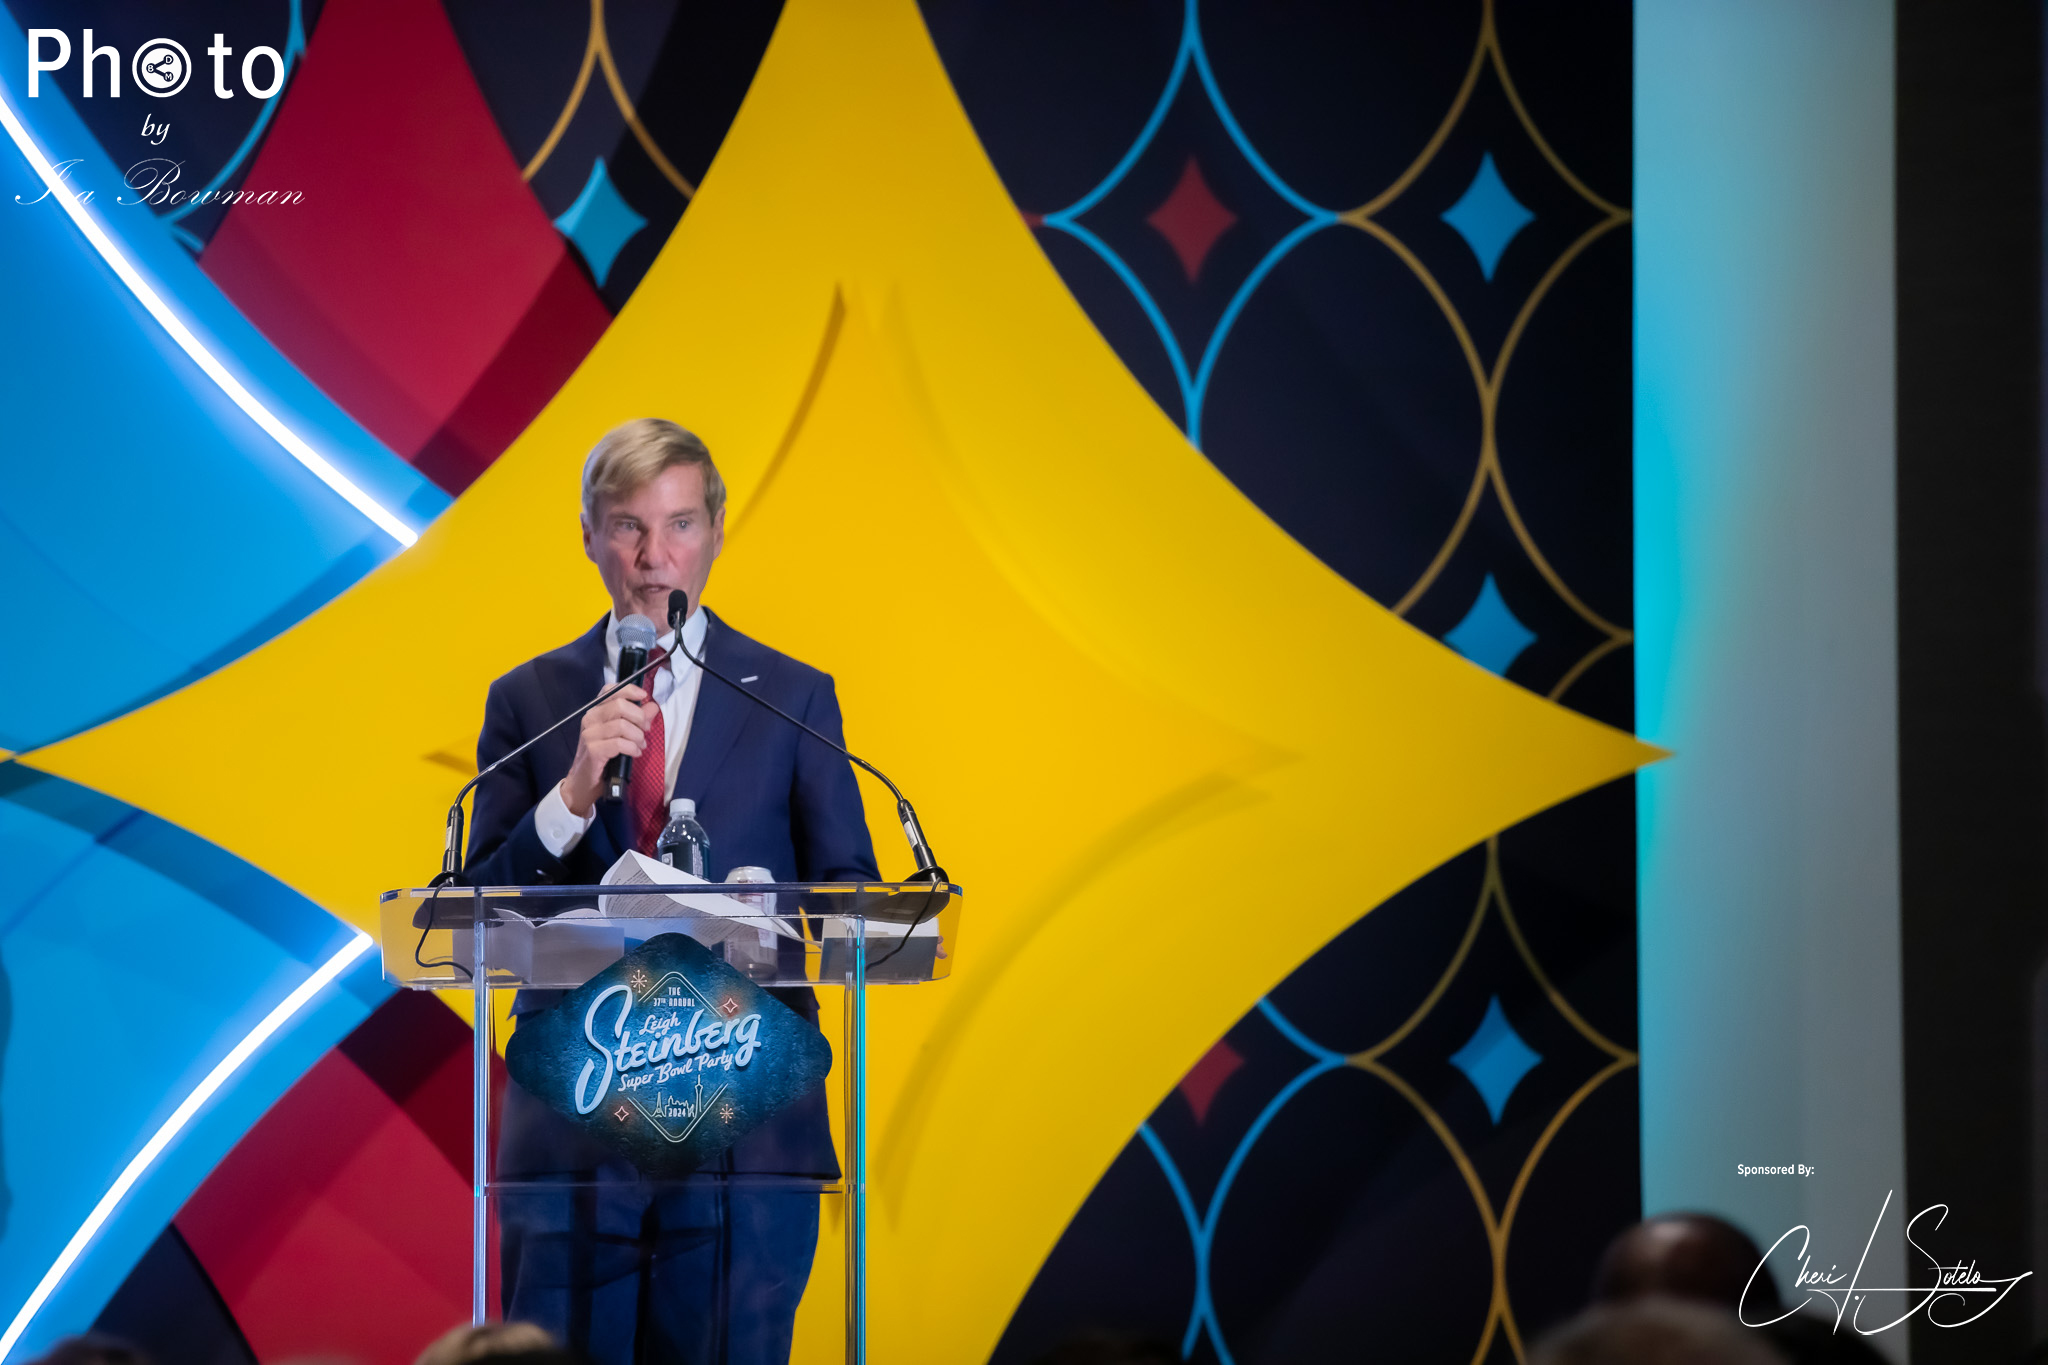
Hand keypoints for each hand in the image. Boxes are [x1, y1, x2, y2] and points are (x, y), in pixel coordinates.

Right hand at [560, 682, 657, 815]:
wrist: (583, 782)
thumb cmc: (603, 756)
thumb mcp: (621, 735)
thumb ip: (636, 719)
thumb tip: (653, 706)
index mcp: (596, 711)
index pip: (610, 690)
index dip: (629, 690)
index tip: (644, 697)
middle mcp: (590, 718)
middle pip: (620, 705)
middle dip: (640, 717)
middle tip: (646, 730)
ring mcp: (589, 734)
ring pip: (622, 725)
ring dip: (638, 736)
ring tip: (640, 745)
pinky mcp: (593, 750)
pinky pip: (619, 743)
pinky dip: (632, 748)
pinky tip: (635, 753)